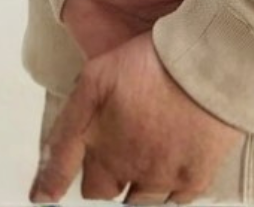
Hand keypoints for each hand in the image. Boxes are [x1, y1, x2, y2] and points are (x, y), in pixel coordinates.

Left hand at [29, 30, 244, 204]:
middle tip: (109, 164)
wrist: (209, 63)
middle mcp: (125, 166)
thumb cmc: (154, 60)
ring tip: (140, 169)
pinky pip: (174, 203)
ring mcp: (160, 177)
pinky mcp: (193, 179)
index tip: (43, 196)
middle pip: (101, 192)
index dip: (49, 185)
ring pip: (137, 204)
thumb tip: (47, 167)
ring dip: (134, 190)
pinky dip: (168, 194)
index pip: (62, 175)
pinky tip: (169, 177)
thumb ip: (68, 122)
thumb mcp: (97, 77)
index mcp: (98, 141)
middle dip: (101, 180)